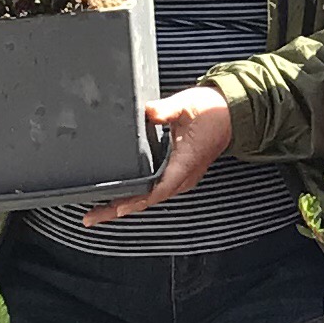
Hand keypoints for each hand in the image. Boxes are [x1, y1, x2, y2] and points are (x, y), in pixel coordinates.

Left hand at [84, 84, 231, 225]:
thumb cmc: (212, 111)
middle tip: (91, 217)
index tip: (115, 208)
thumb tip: (145, 111)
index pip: (159, 189)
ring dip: (125, 205)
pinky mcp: (177, 172)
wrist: (231, 113)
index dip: (136, 200)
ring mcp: (181, 176)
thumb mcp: (186, 105)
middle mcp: (184, 176)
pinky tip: (120, 195)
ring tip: (98, 211)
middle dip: (120, 209)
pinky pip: (154, 190)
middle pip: (148, 200)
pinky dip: (136, 196)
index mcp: (186, 163)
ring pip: (150, 197)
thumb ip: (164, 110)